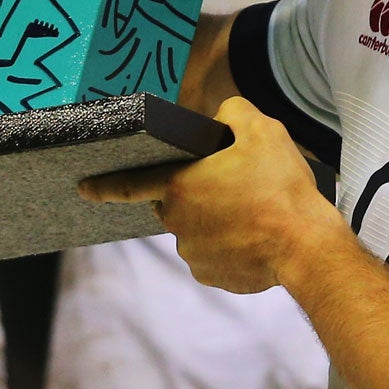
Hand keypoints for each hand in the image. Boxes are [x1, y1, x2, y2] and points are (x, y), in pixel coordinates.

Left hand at [80, 97, 343, 293]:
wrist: (306, 246)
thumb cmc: (280, 186)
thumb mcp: (261, 129)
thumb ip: (232, 113)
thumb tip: (222, 117)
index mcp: (179, 186)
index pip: (130, 184)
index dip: (104, 185)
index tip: (82, 187)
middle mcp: (177, 223)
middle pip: (173, 203)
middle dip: (193, 194)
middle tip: (230, 186)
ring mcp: (193, 254)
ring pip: (195, 229)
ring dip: (212, 220)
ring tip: (251, 212)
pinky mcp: (212, 276)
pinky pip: (212, 255)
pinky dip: (227, 246)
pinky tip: (254, 236)